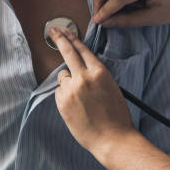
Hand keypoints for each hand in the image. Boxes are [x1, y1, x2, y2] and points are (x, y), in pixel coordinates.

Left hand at [50, 27, 137, 157]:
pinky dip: (64, 96)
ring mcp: (71, 90)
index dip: (73, 39)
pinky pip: (59, 92)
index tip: (65, 31)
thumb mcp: (111, 88)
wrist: (112, 139)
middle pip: (67, 52)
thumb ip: (95, 76)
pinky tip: (76, 107)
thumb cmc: (116, 117)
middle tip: (52, 30)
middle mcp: (84, 78)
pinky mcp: (62, 102)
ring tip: (81, 100)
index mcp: (100, 73)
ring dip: (68, 83)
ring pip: (63, 77)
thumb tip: (80, 71)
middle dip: (59, 39)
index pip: (83, 50)